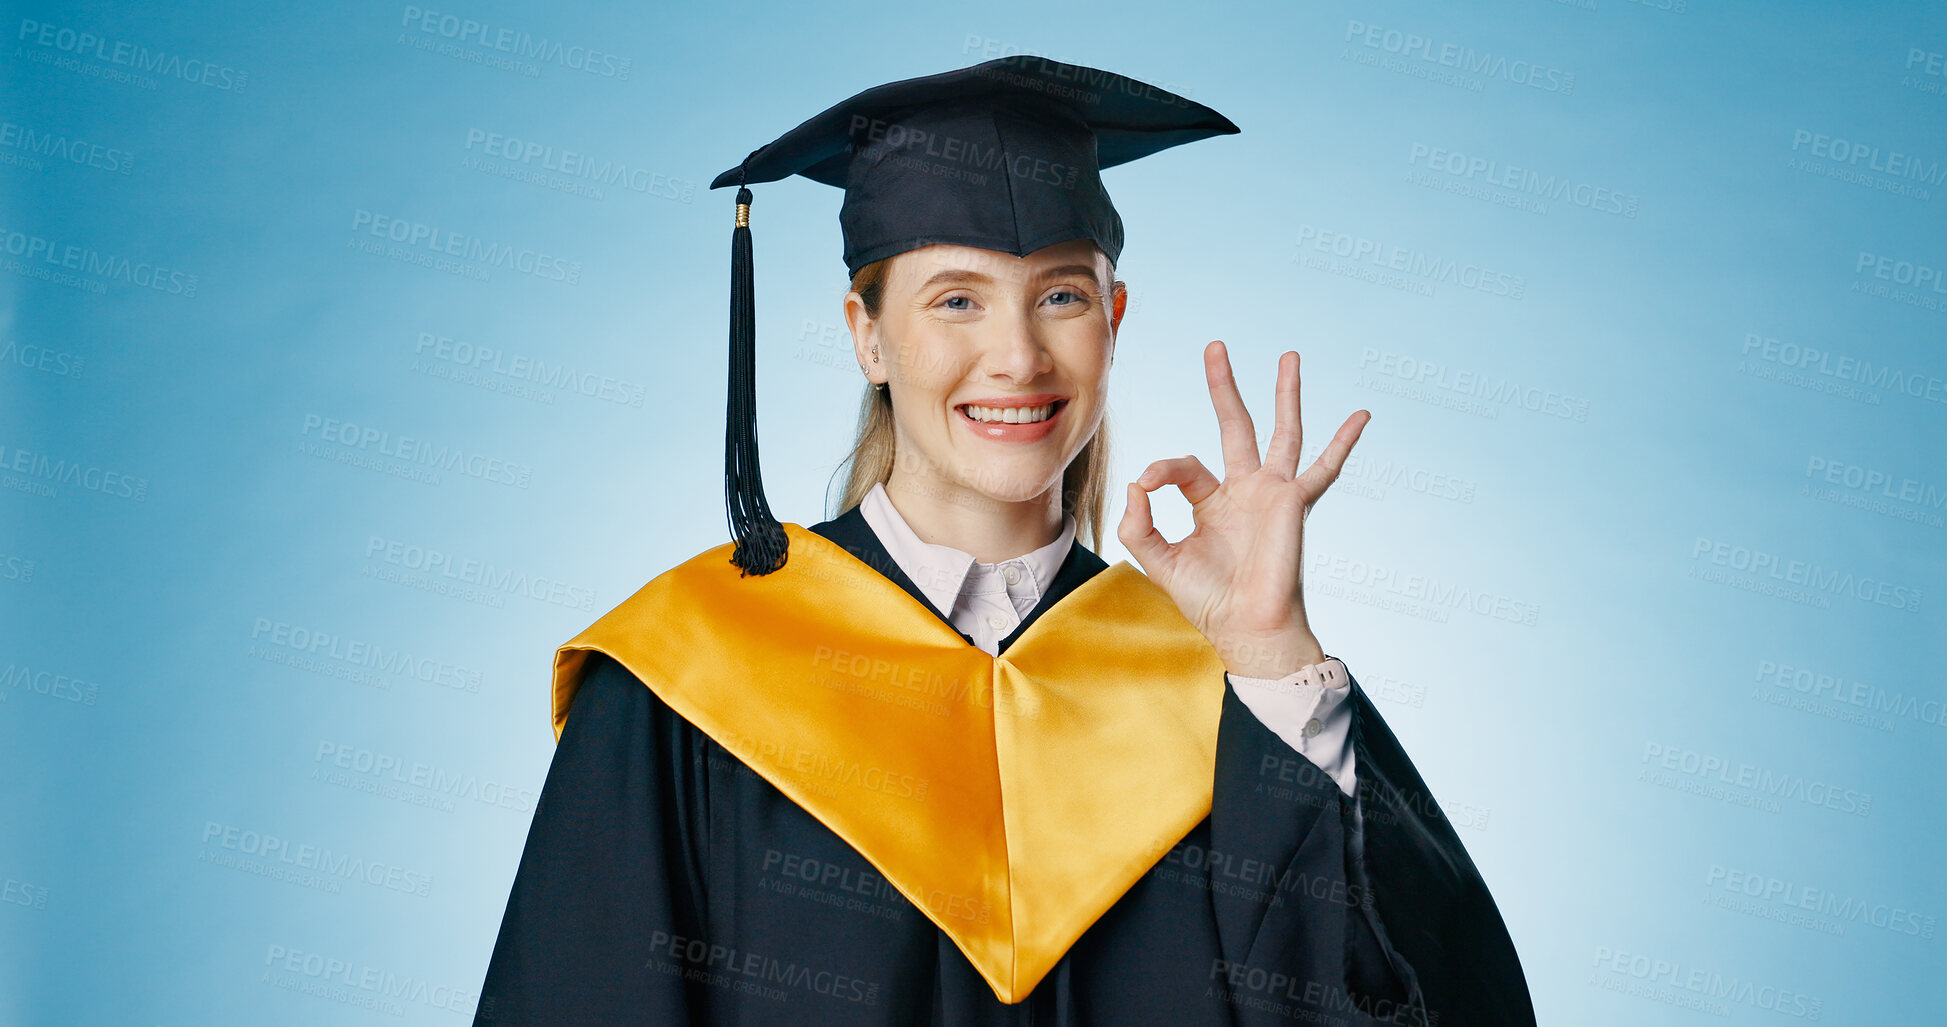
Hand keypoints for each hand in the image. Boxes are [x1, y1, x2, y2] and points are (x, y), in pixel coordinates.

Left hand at [1118, 341, 1369, 678]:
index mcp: (1212, 502)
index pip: (1184, 465)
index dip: (1161, 469)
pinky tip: (1361, 416)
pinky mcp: (1294, 503)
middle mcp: (1245, 491)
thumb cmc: (1208, 601)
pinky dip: (1343, 442)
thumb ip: (1137, 524)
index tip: (1144, 485)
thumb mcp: (1158, 560)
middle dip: (1224, 386)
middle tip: (1215, 346)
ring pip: (1281, 432)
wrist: (1246, 628)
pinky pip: (1324, 469)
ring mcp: (1273, 494)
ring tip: (1289, 355)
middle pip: (1235, 425)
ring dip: (1285, 394)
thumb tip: (1135, 483)